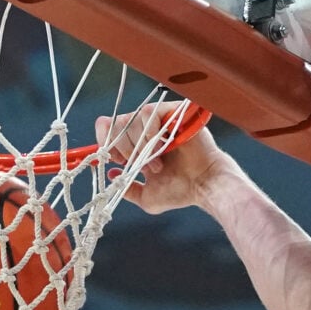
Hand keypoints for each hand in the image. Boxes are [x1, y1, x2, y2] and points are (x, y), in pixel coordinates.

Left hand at [98, 108, 225, 213]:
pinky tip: (162, 147)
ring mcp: (160, 119)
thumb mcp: (148, 198)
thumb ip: (128, 189)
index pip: (108, 127)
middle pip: (117, 123)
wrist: (204, 186)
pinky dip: (150, 131)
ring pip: (132, 118)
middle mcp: (147, 128)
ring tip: (157, 163)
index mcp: (138, 143)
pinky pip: (150, 112)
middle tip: (142, 167)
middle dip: (124, 149)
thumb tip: (111, 175)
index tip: (116, 160)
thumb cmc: (181, 191)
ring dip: (139, 145)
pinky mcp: (173, 111)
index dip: (106, 142)